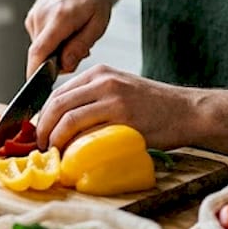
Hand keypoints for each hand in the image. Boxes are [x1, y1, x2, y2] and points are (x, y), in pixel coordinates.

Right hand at [24, 0, 115, 75]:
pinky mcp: (32, 17)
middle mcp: (41, 16)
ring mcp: (34, 16)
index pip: (39, 53)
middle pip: (40, 54)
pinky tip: (67, 30)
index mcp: (59, 18)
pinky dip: (53, 42)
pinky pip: (40, 40)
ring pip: (41, 48)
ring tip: (76, 36)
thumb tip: (64, 66)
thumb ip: (80, 45)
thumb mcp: (99, 22)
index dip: (35, 75)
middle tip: (80, 52)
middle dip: (57, 63)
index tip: (38, 92)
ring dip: (57, 51)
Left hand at [34, 65, 192, 151]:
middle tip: (40, 146)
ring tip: (52, 153)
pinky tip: (72, 155)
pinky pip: (87, 132)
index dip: (43, 115)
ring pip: (67, 117)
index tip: (40, 132)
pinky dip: (73, 146)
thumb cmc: (154, 106)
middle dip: (42, 127)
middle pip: (57, 103)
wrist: (187, 111)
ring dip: (53, 138)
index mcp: (99, 73)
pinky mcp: (123, 117)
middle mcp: (103, 81)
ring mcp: (113, 98)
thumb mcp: (120, 89)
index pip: (58, 92)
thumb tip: (64, 122)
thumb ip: (94, 98)